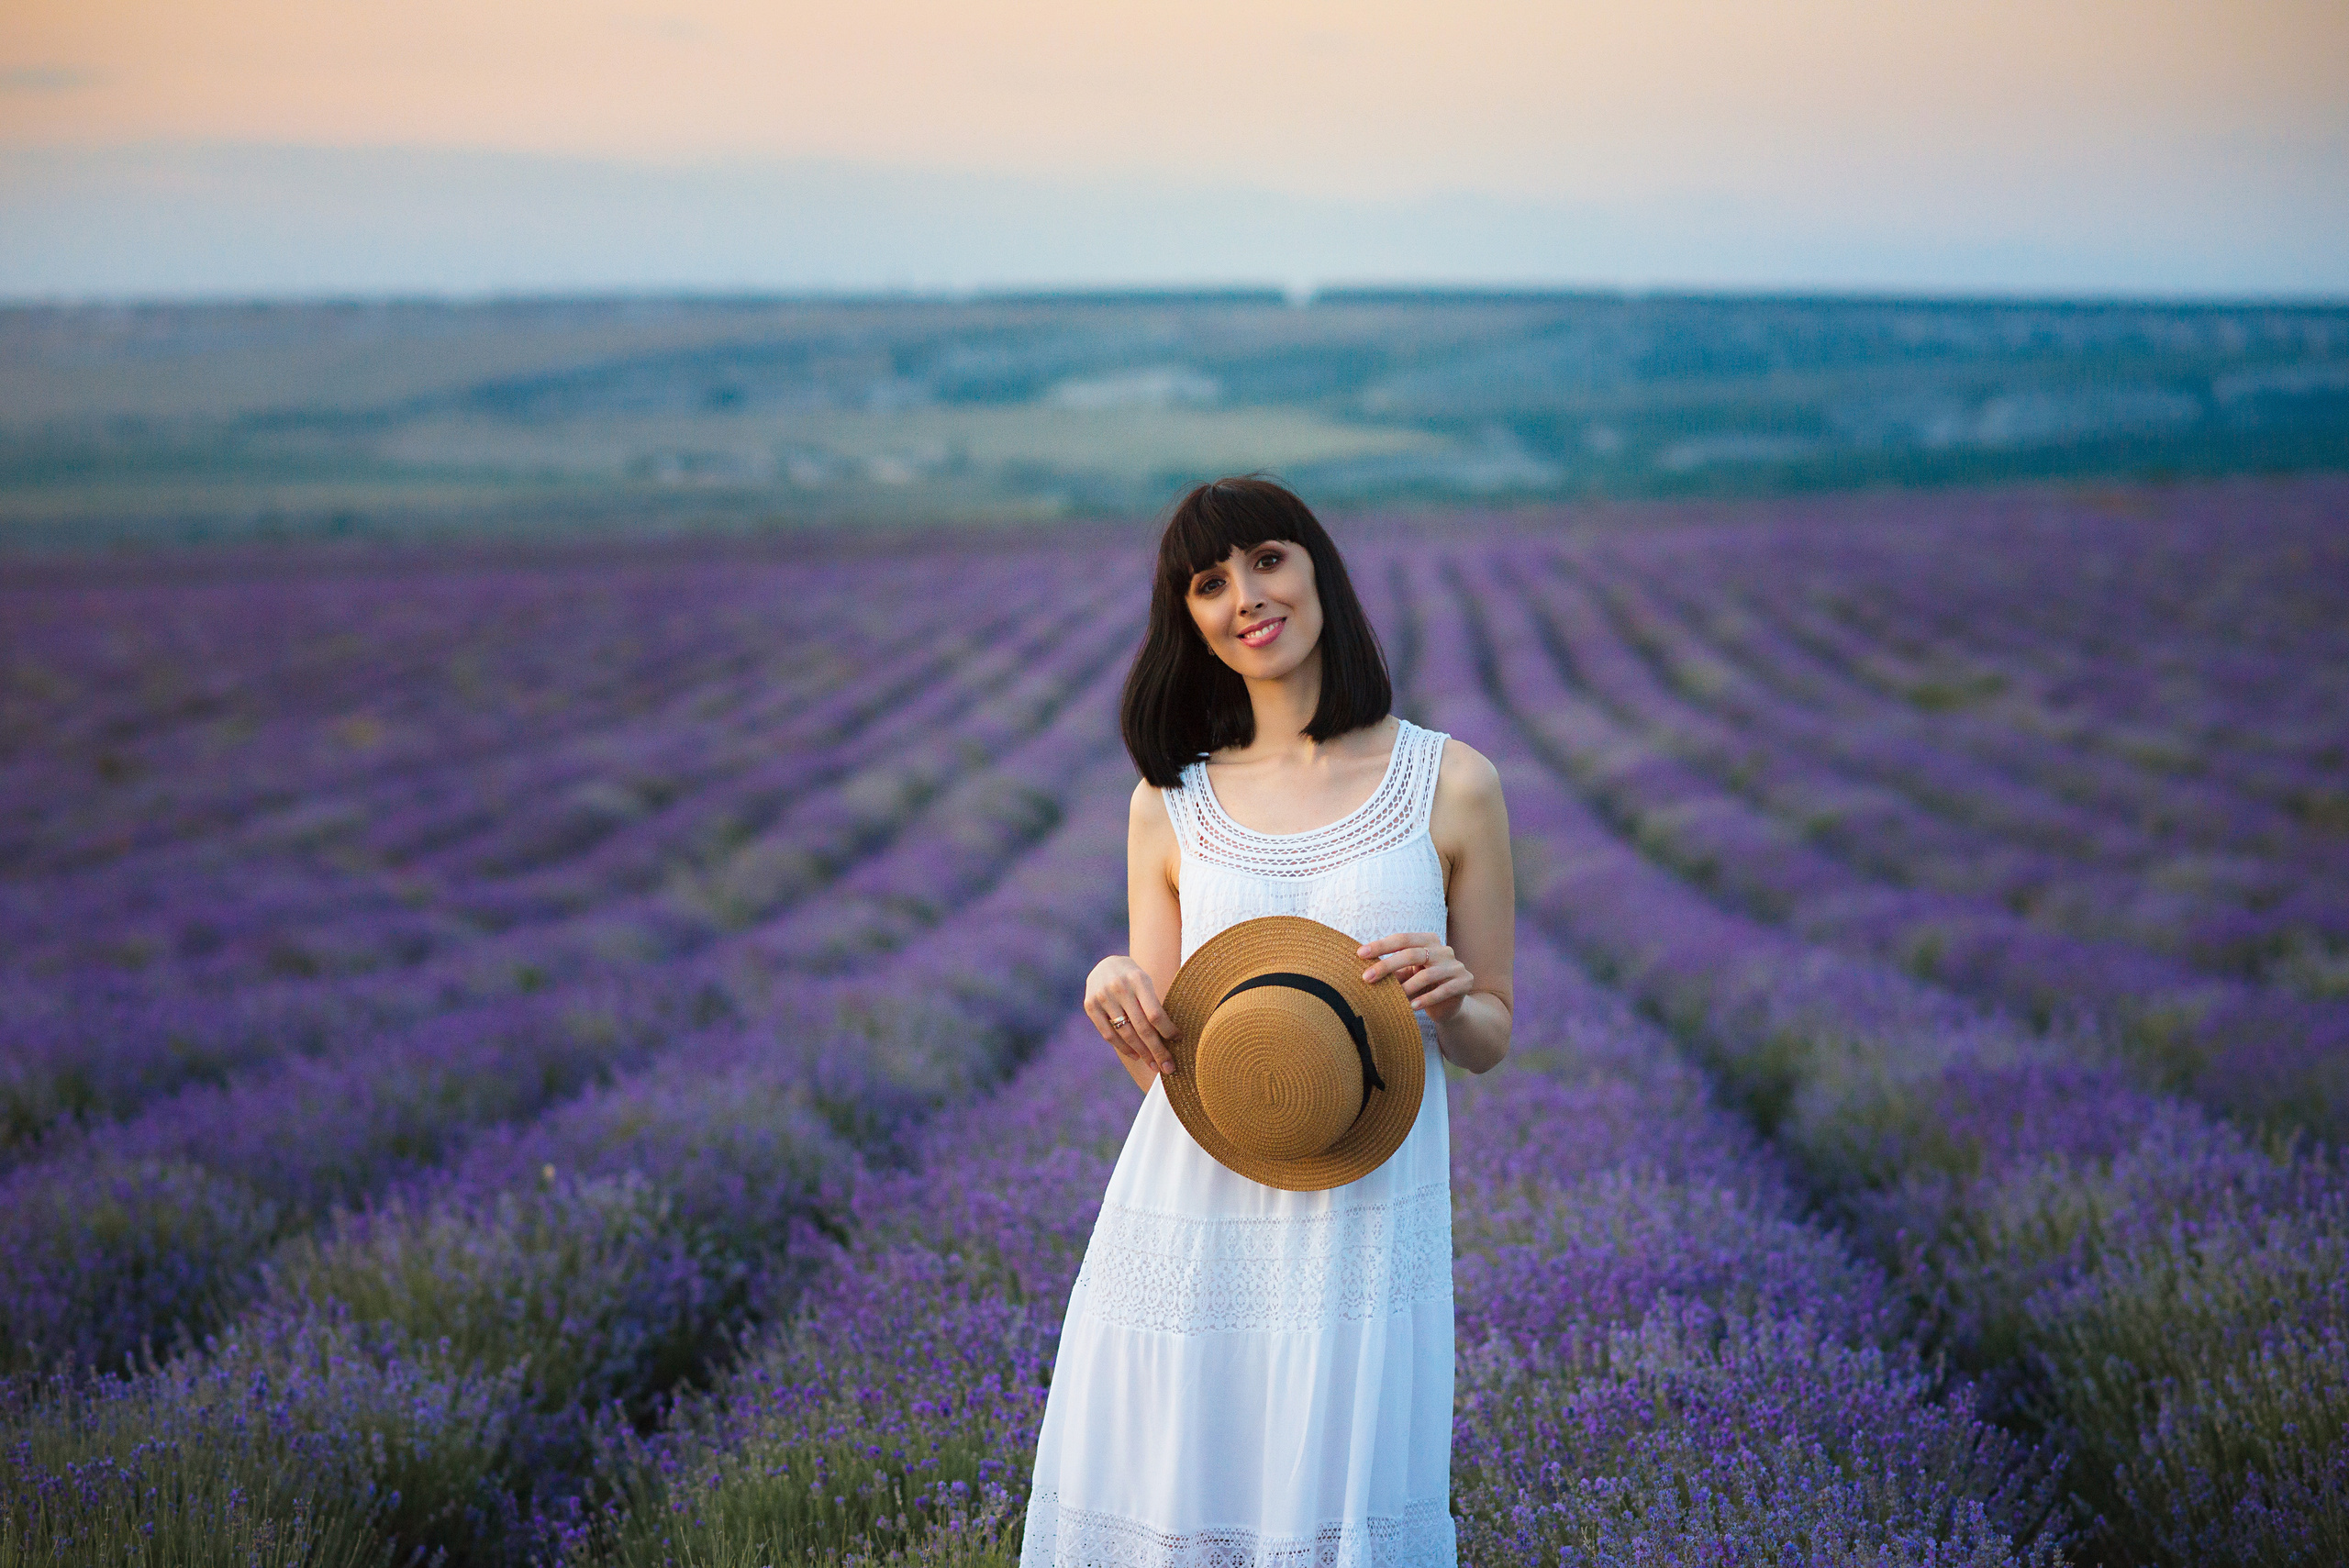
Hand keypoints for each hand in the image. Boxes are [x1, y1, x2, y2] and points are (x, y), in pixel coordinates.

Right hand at [1085, 955, 1178, 1075]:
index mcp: (1138, 979)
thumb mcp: (1147, 983)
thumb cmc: (1135, 978)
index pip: (1155, 1013)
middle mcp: (1119, 987)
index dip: (1168, 1031)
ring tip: (1154, 1064)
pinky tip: (1135, 1055)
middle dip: (1157, 1051)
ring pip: (1126, 1034)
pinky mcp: (1090, 1005)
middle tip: (1168, 1067)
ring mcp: (1102, 996)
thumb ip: (1154, 1006)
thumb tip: (1172, 1039)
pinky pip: (1108, 1034)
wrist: (1106, 964)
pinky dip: (1123, 1048)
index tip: (1178, 1041)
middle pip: (1142, 1027)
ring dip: (1142, 1053)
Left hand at [1358, 932, 1474, 1021]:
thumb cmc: (1421, 986)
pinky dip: (1425, 999)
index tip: (1360, 954)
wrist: (1448, 1006)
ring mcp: (1456, 966)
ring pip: (1427, 974)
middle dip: (1387, 965)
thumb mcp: (1406, 974)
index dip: (1381, 945)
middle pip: (1412, 954)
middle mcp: (1444, 950)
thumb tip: (1364, 968)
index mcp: (1428, 941)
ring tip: (1393, 997)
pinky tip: (1412, 1007)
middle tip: (1366, 978)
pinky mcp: (1464, 982)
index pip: (1403, 939)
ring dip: (1407, 987)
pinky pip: (1443, 990)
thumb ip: (1392, 969)